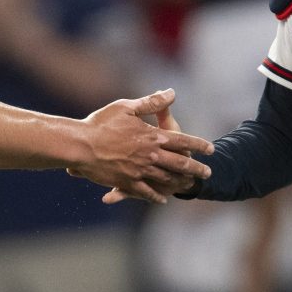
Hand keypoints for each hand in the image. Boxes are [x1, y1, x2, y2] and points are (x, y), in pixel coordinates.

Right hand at [68, 89, 211, 203]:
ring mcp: (140, 171)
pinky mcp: (127, 183)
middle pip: (180, 163)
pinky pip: (146, 192)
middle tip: (208, 173)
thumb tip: (172, 92)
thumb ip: (152, 102)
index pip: (183, 140)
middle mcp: (150, 155)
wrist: (81, 146)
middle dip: (196, 169)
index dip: (199, 144)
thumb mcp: (127, 107)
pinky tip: (162, 199)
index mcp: (152, 136)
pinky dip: (155, 196)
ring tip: (190, 184)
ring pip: (166, 179)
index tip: (211, 149)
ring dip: (180, 182)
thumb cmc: (101, 123)